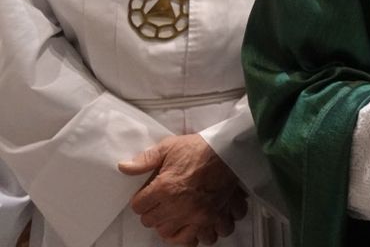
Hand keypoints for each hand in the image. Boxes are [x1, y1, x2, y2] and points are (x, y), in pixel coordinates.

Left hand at [118, 134, 247, 245]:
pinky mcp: (215, 218)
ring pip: (175, 237)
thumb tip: (123, 167)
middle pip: (154, 224)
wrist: (231, 150)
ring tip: (179, 217)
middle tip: (163, 203)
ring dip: (175, 228)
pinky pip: (205, 238)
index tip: (149, 193)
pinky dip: (201, 234)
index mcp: (164, 189)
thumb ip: (145, 159)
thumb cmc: (200, 148)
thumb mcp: (170, 146)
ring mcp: (198, 216)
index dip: (142, 199)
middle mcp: (179, 207)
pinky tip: (200, 224)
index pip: (139, 207)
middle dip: (156, 213)